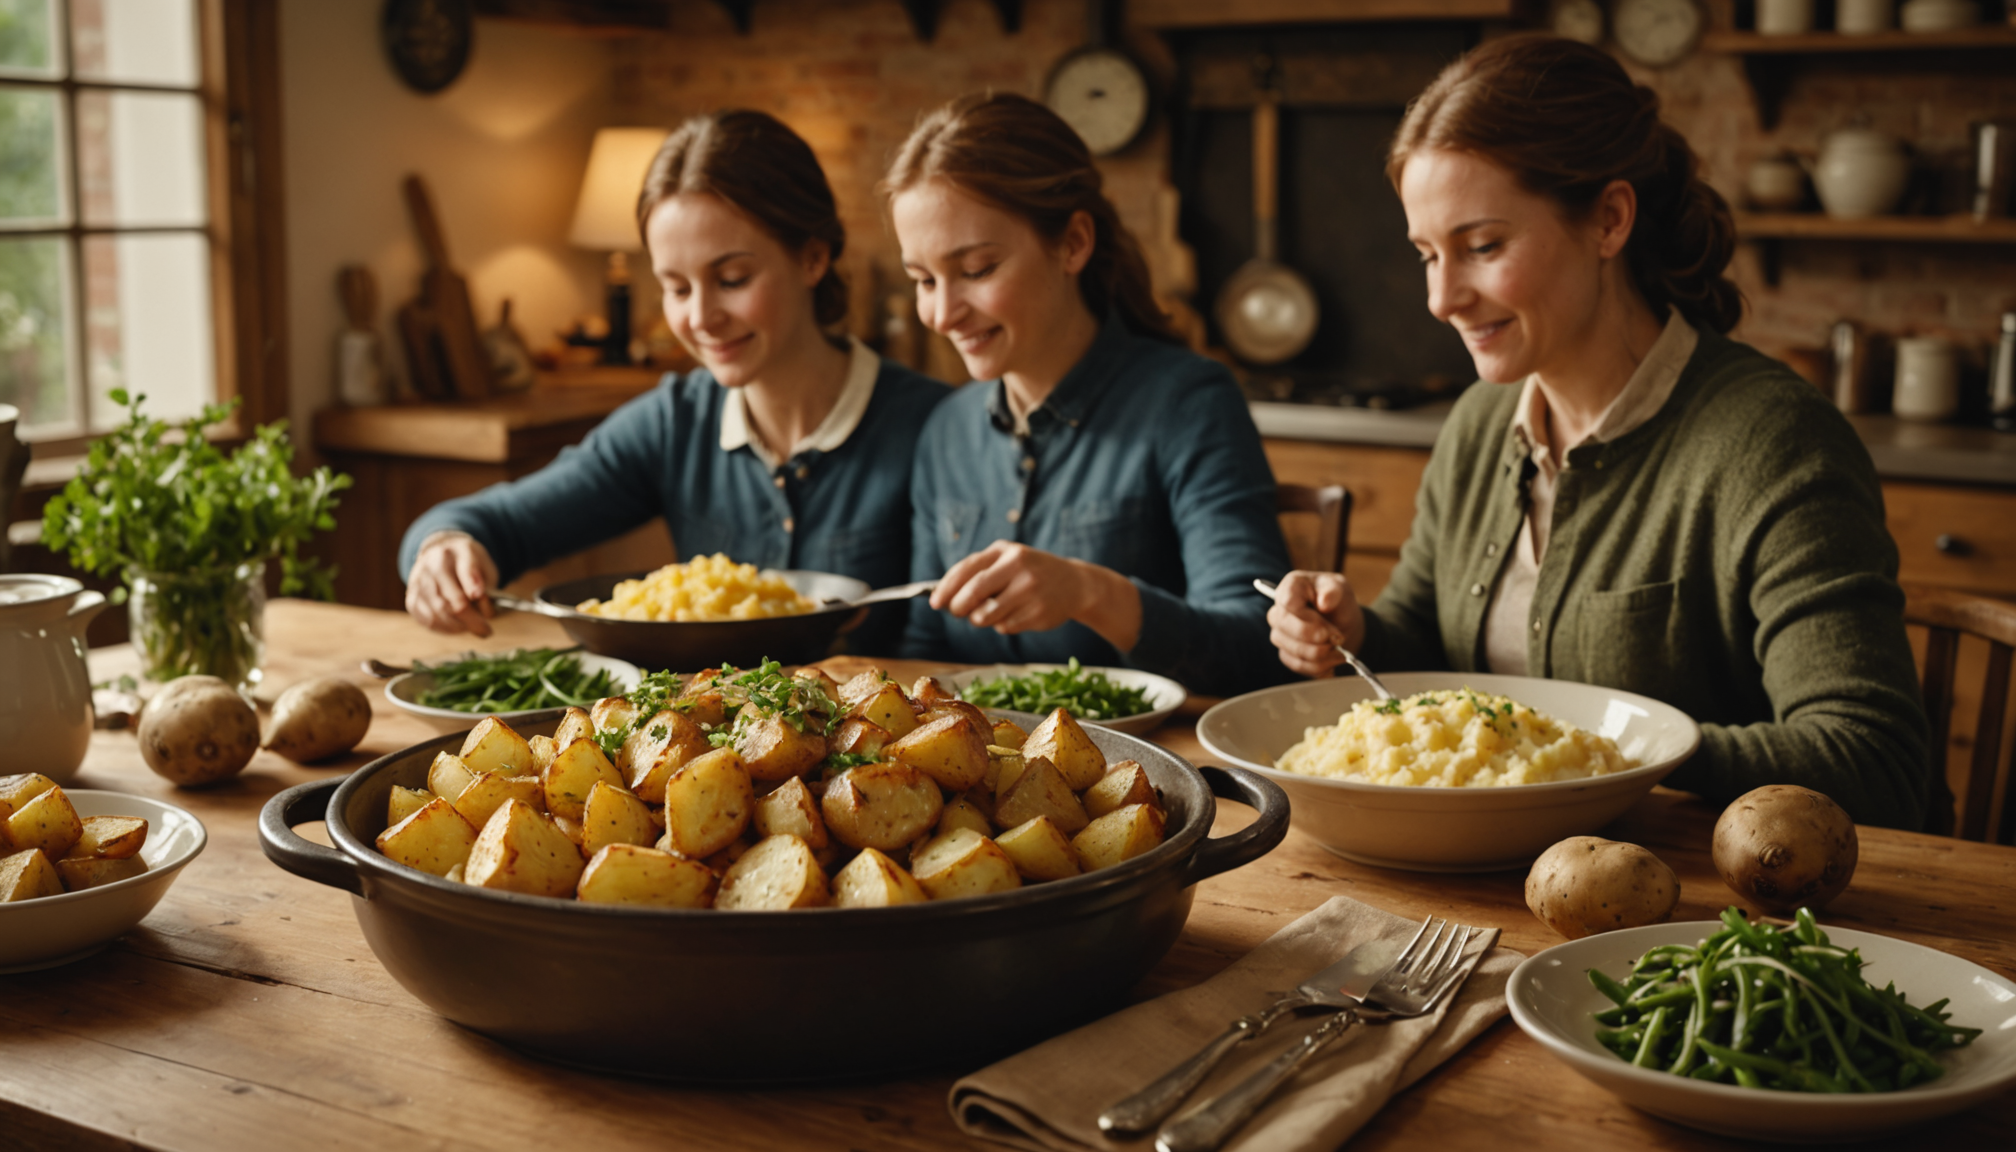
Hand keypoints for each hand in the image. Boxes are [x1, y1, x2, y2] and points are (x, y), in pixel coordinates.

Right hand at [406, 533, 499, 636]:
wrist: (440, 554)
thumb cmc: (467, 562)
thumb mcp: (482, 561)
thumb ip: (483, 580)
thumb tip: (478, 598)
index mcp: (452, 552)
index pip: (466, 570)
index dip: (473, 584)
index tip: (480, 596)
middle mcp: (430, 566)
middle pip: (452, 601)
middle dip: (473, 620)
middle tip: (485, 630)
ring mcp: (417, 583)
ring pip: (440, 615)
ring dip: (459, 626)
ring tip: (472, 626)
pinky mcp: (412, 600)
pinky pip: (429, 621)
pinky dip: (446, 628)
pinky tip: (457, 626)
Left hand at [930, 541, 1139, 648]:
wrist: (1076, 584)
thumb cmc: (1030, 572)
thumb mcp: (1008, 560)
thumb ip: (979, 573)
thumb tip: (944, 598)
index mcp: (1006, 551)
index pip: (967, 570)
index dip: (946, 588)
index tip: (935, 603)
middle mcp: (1018, 567)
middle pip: (973, 594)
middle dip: (958, 607)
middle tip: (957, 612)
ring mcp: (1030, 591)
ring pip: (986, 615)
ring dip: (980, 619)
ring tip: (991, 612)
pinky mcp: (1037, 613)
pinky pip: (1004, 627)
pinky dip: (1002, 625)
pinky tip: (1016, 614)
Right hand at [1266, 570, 1363, 677]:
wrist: (1341, 622)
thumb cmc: (1338, 601)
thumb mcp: (1340, 589)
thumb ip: (1333, 591)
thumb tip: (1324, 602)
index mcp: (1291, 587)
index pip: (1288, 603)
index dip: (1309, 618)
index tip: (1330, 626)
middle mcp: (1279, 610)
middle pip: (1286, 628)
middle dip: (1317, 638)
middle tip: (1339, 638)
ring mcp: (1280, 633)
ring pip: (1293, 650)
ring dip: (1321, 653)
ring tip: (1340, 649)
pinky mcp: (1286, 653)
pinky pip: (1298, 664)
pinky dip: (1319, 665)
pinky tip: (1332, 658)